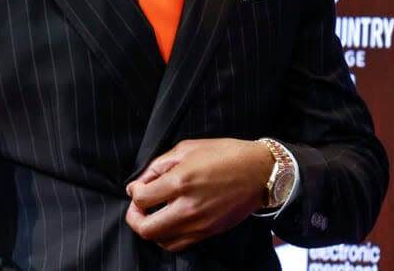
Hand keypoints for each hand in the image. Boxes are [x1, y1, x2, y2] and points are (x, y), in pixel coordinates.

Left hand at [124, 138, 272, 252]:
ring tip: (153, 215)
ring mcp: (199, 224)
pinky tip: (169, 222)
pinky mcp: (208, 232)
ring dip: (151, 229)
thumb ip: (159, 165)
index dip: (134, 192)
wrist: (259, 172)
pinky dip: (167, 237)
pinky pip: (178, 245)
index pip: (141, 199)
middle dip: (134, 217)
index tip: (137, 187)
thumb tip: (140, 183)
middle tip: (138, 207)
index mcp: (180, 182)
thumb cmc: (225, 154)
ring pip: (160, 241)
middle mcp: (188, 207)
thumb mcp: (187, 148)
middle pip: (145, 228)